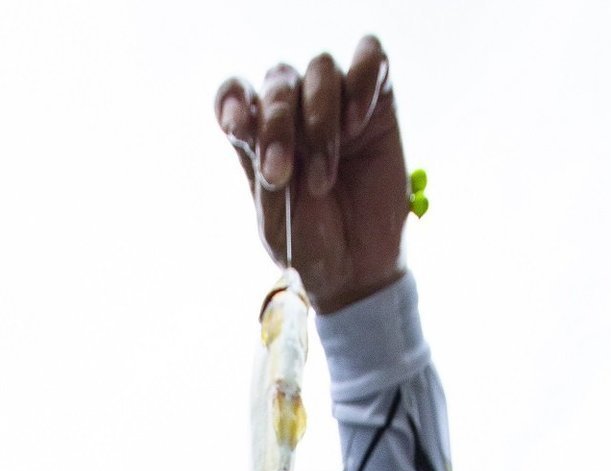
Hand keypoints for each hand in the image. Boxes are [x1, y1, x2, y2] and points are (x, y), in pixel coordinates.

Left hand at [215, 35, 408, 315]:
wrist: (359, 273)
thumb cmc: (312, 247)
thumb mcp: (275, 218)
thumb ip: (262, 168)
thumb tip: (254, 117)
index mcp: (260, 137)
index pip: (237, 94)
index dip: (232, 99)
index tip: (237, 128)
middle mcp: (296, 113)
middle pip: (279, 80)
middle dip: (277, 124)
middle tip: (282, 175)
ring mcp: (338, 104)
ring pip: (321, 68)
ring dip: (319, 119)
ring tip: (324, 176)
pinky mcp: (377, 103)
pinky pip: (371, 58)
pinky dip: (363, 80)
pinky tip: (357, 123)